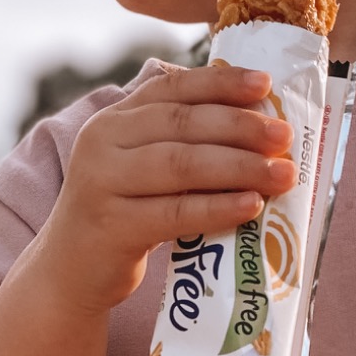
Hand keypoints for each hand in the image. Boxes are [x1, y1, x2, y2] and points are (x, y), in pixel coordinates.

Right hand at [33, 61, 296, 316]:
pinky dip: (218, 207)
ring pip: (181, 165)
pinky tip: (251, 206)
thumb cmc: (121, 215)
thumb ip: (178, 142)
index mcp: (113, 120)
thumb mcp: (139, 167)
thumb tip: (257, 122)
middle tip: (284, 136)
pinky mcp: (112, 227)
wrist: (70, 272)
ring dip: (239, 167)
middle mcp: (102, 143)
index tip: (265, 84)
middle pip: (182, 125)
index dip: (220, 84)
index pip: (171, 88)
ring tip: (282, 174)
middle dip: (240, 127)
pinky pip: (176, 212)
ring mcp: (102, 184)